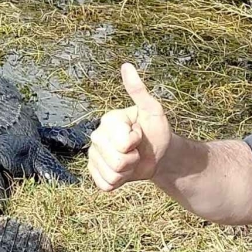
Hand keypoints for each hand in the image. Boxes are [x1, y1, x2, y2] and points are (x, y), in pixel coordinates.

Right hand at [88, 63, 171, 191]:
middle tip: (137, 150)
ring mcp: (94, 156)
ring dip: (127, 173)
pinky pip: (105, 185)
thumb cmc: (157, 131)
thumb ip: (139, 90)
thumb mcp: (153, 110)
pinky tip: (124, 172)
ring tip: (131, 161)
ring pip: (112, 175)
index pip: (123, 143)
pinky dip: (119, 183)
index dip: (136, 142)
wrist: (158, 155)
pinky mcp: (95, 173)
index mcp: (108, 121)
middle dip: (133, 160)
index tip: (139, 134)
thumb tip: (127, 66)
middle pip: (118, 161)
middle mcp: (96, 137)